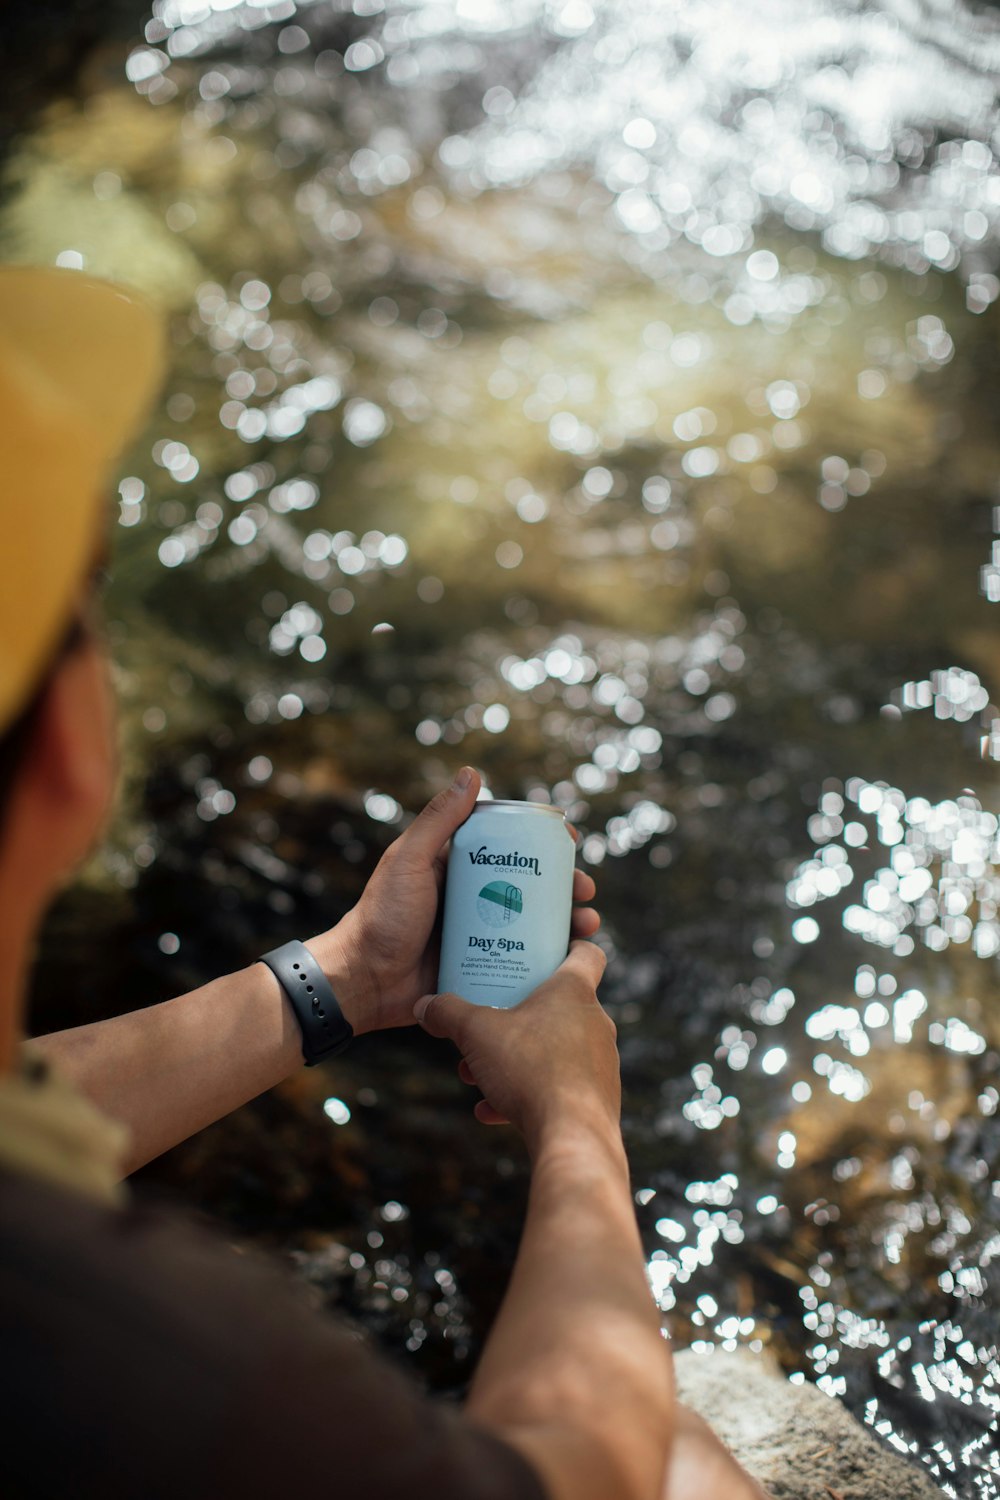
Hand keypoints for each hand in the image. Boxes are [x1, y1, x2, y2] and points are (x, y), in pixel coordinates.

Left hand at [308, 770, 600, 1034]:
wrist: (363, 982)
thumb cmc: (380, 916)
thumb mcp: (409, 861)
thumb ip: (438, 820)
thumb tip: (472, 773)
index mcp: (459, 866)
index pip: (512, 846)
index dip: (545, 842)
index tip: (571, 841)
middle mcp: (476, 897)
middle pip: (533, 885)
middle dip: (566, 886)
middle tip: (584, 890)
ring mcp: (483, 934)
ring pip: (536, 924)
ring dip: (568, 922)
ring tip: (586, 925)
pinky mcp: (484, 967)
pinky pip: (524, 960)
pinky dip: (551, 958)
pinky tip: (570, 961)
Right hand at [413, 940, 615, 1154]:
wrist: (571, 1136)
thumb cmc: (530, 1069)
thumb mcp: (476, 1033)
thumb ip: (448, 1013)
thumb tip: (424, 1006)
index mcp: (574, 992)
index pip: (588, 953)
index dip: (570, 946)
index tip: (546, 951)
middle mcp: (596, 1022)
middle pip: (559, 1006)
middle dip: (520, 1015)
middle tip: (490, 1022)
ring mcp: (600, 1062)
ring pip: (554, 1049)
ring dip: (517, 1058)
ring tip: (479, 1072)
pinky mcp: (598, 1098)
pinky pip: (558, 1086)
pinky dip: (527, 1093)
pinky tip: (490, 1109)